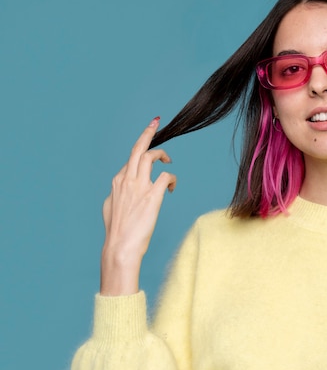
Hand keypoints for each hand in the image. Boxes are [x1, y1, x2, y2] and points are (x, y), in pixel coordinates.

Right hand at [100, 117, 176, 295]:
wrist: (120, 247)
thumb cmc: (118, 232)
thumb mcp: (111, 209)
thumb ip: (117, 196)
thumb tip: (120, 192)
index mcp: (117, 182)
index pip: (130, 159)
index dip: (140, 147)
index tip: (147, 137)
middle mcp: (126, 180)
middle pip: (138, 149)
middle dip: (147, 132)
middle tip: (155, 122)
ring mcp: (139, 187)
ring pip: (151, 156)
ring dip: (162, 154)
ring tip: (168, 160)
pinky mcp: (152, 195)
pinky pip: (167, 176)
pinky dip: (172, 178)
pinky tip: (172, 188)